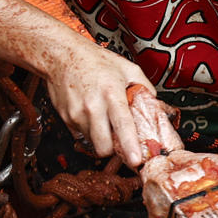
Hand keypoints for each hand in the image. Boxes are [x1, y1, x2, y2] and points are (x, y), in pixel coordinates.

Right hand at [42, 41, 160, 167]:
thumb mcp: (128, 68)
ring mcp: (76, 115)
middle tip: (121, 141)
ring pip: (92, 142)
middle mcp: (92, 107)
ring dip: (101, 138)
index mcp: (111, 93)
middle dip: (114, 149)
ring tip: (105, 119)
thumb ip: (144, 87)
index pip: (122, 125)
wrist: (63, 57)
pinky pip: (81, 135)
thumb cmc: (96, 61)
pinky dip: (89, 131)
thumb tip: (154, 104)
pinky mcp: (65, 119)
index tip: (136, 160)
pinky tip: (92, 115)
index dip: (129, 145)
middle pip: (103, 146)